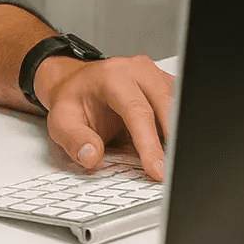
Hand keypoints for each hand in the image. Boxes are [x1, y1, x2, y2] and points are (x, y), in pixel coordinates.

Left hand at [38, 55, 174, 180]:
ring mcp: (155, 76)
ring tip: (176, 164)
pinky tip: (174, 150)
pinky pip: (181, 107)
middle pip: (165, 105)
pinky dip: (180, 129)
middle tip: (174, 172)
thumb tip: (91, 156)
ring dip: (179, 135)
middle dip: (173, 140)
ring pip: (179, 106)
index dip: (149, 144)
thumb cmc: (74, 101)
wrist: (77, 84)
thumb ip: (74, 140)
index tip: (157, 170)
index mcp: (112, 76)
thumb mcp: (61, 121)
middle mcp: (137, 70)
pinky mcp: (165, 86)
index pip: (137, 111)